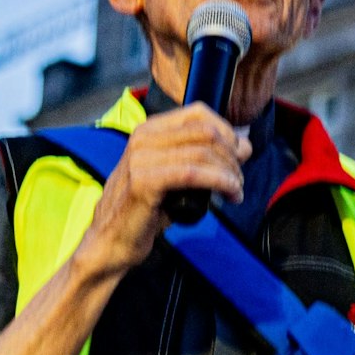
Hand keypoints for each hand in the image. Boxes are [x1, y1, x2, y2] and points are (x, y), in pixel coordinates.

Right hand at [73, 105, 251, 277]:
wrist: (109, 241)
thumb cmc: (144, 211)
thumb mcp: (175, 177)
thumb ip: (204, 158)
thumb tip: (244, 145)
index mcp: (149, 130)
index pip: (199, 113)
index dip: (227, 132)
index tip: (239, 156)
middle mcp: (143, 138)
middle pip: (205, 132)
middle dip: (232, 156)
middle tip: (239, 180)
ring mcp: (140, 158)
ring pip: (202, 153)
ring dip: (229, 173)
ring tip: (236, 192)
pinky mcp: (143, 182)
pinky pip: (193, 173)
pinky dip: (218, 182)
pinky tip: (228, 194)